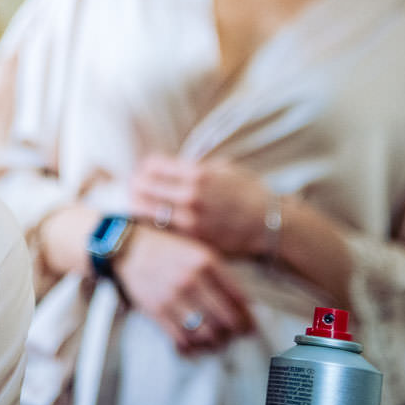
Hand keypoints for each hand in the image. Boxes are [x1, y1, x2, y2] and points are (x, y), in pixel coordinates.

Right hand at [113, 225, 253, 353]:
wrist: (127, 246)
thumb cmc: (166, 246)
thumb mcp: (197, 249)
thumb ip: (220, 273)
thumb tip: (245, 303)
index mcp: (205, 261)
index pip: (238, 298)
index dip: (248, 316)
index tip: (250, 324)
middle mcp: (191, 280)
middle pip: (226, 319)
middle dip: (236, 332)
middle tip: (237, 335)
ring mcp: (173, 297)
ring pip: (206, 333)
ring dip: (217, 342)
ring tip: (218, 340)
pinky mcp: (156, 311)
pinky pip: (182, 339)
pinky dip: (193, 347)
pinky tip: (196, 344)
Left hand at [131, 154, 272, 256]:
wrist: (270, 226)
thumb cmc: (249, 194)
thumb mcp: (225, 169)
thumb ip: (197, 168)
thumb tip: (174, 167)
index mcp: (197, 173)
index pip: (152, 165)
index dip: (145, 167)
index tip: (145, 171)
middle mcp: (190, 195)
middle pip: (142, 186)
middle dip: (135, 186)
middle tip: (134, 188)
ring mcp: (189, 220)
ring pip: (144, 210)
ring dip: (137, 206)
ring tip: (137, 205)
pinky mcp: (191, 240)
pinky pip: (159, 229)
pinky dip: (151, 224)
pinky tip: (150, 222)